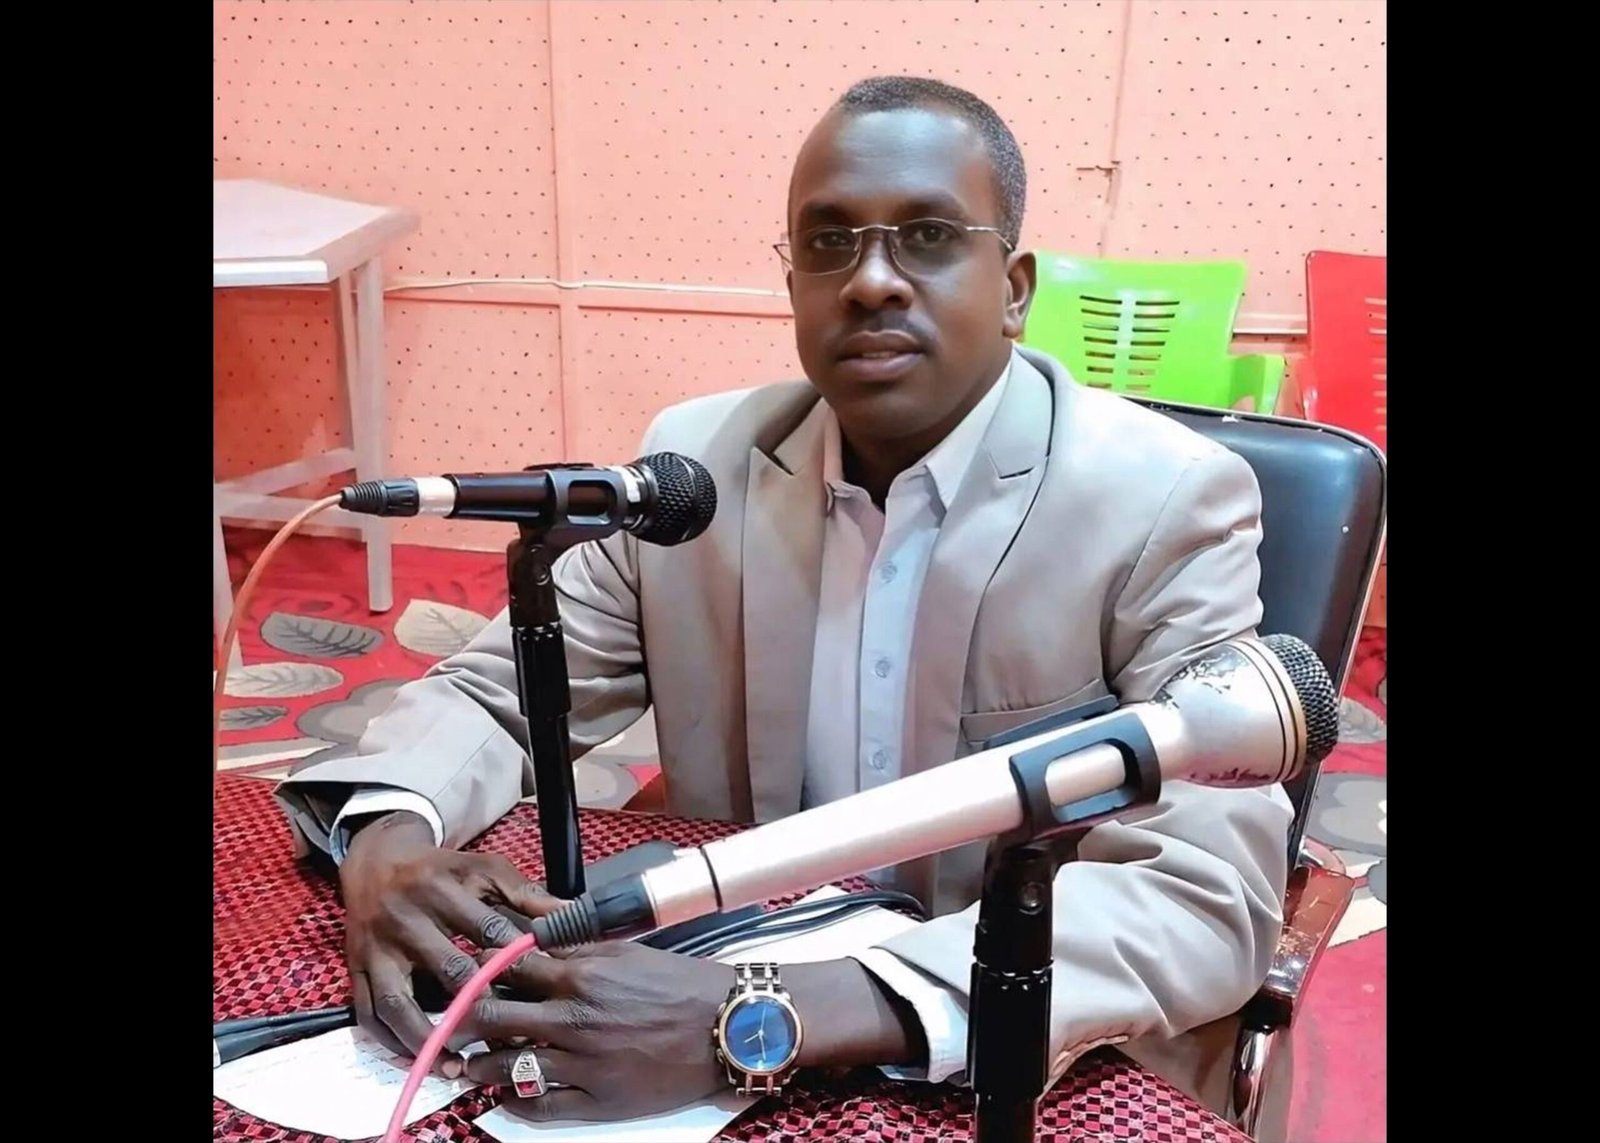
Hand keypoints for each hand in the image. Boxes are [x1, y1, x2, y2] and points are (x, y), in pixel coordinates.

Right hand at [339, 810, 559, 1074]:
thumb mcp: (486, 870)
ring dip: (427, 1037)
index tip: (541, 991)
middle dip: (477, 1004)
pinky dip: (392, 1042)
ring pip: (398, 1001)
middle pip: (447, 968)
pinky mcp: (356, 969)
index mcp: (444, 889)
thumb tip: (573, 916)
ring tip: (455, 1065)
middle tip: (507, 1035)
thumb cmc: (442, 871)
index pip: (487, 930)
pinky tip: (420, 1059)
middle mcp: (407, 919)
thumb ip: (528, 896)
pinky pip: (369, 1015)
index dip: (515, 961)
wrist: (378, 861)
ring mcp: (377, 948)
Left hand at [458, 947, 929, 1121]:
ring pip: (508, 1065)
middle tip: (449, 1022)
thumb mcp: (629, 952)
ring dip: (482, 1065)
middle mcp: (575, 1017)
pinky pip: (541, 1105)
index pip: (507, 968)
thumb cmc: (686, 983)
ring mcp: (584, 1062)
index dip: (477, 970)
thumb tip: (535, 945)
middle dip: (464, 1019)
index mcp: (583, 973)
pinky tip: (509, 1095)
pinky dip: (517, 1101)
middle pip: (494, 1018)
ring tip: (470, 1065)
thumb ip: (578, 950)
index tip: (458, 974)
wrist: (733, 1025)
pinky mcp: (600, 1099)